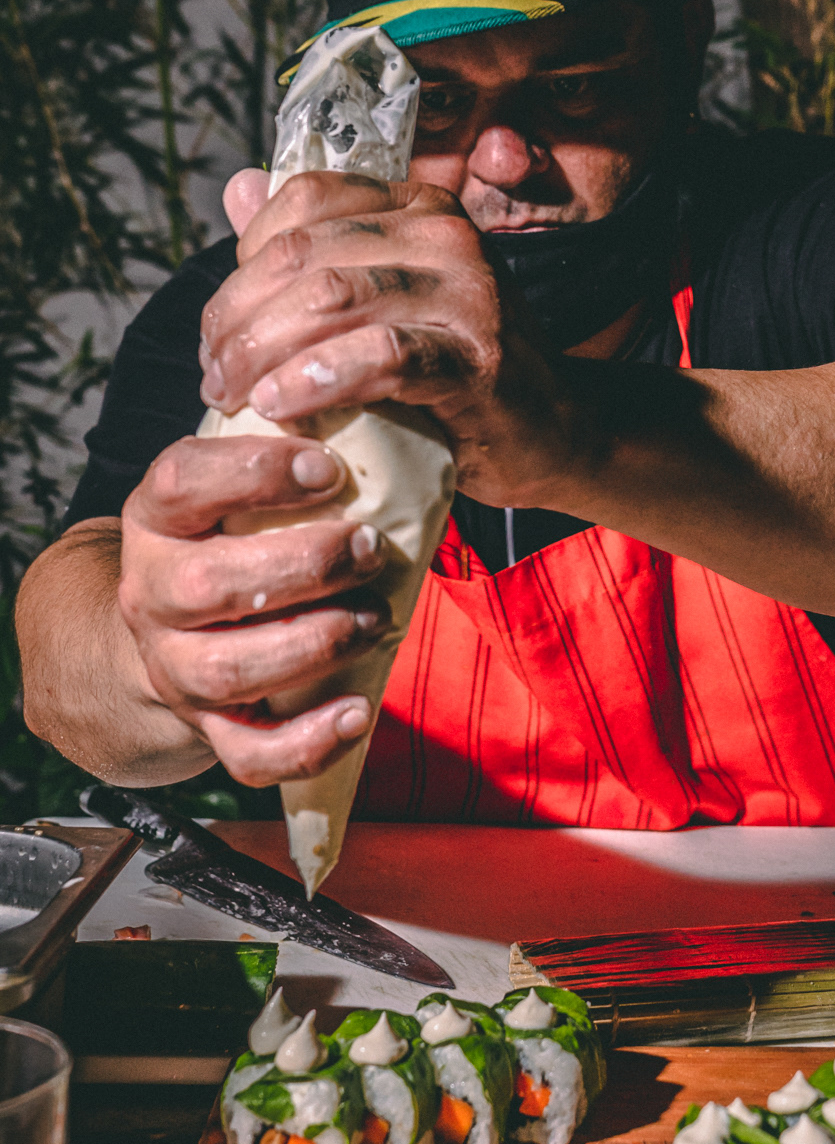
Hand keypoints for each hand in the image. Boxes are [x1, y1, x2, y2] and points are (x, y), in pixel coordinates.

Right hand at [118, 431, 394, 784]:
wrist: (171, 631)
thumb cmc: (230, 541)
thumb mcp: (233, 489)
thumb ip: (277, 454)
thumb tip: (363, 390)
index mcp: (156, 518)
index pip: (182, 482)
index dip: (254, 474)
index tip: (327, 466)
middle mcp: (150, 592)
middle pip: (207, 584)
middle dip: (303, 565)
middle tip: (368, 546)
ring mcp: (173, 665)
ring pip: (227, 670)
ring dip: (313, 644)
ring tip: (375, 619)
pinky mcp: (208, 726)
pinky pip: (249, 753)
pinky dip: (308, 741)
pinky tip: (358, 711)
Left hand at [204, 168, 577, 508]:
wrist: (549, 435)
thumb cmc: (456, 372)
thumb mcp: (382, 299)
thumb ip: (312, 246)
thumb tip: (236, 185)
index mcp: (418, 207)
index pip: (301, 203)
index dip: (239, 265)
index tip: (219, 332)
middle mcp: (445, 234)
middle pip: (302, 255)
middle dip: (236, 319)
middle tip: (214, 376)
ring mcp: (467, 291)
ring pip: (330, 298)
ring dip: (262, 352)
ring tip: (234, 396)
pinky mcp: (476, 358)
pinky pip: (380, 356)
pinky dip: (318, 380)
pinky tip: (279, 407)